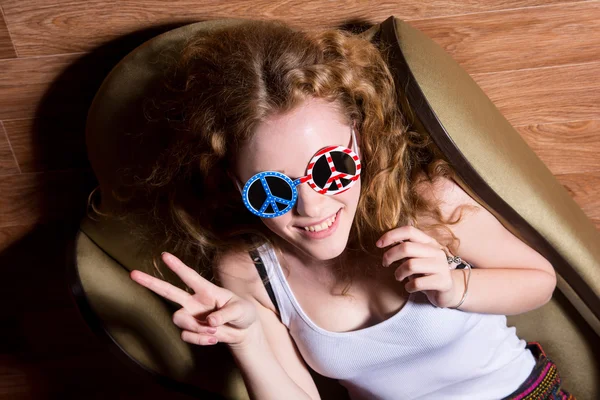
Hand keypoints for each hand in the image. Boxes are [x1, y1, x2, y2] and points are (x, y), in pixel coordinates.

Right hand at [130, 252, 258, 348]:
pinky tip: (214, 338)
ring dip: (196, 328)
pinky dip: (201, 339)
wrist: (243, 332)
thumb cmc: (243, 313)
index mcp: (207, 290)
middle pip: (168, 291)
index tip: (164, 255)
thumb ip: (227, 314)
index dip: (177, 266)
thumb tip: (210, 322)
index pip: (189, 276)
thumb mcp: (241, 310)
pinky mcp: (192, 330)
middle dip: (150, 283)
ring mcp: (191, 316)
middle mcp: (194, 301)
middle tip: (133, 274)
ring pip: (179, 319)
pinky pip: (188, 335)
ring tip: (215, 331)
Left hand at [377, 225, 462, 307]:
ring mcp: (442, 266)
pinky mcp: (443, 282)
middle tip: (385, 264)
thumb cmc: (426, 273)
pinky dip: (408, 287)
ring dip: (398, 273)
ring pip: (410, 265)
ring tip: (399, 277)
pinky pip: (417, 283)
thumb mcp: (416, 258)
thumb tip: (384, 241)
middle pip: (407, 247)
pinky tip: (410, 288)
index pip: (409, 230)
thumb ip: (405, 249)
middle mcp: (436, 251)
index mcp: (429, 242)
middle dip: (390, 256)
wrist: (448, 291)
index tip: (378, 244)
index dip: (391, 235)